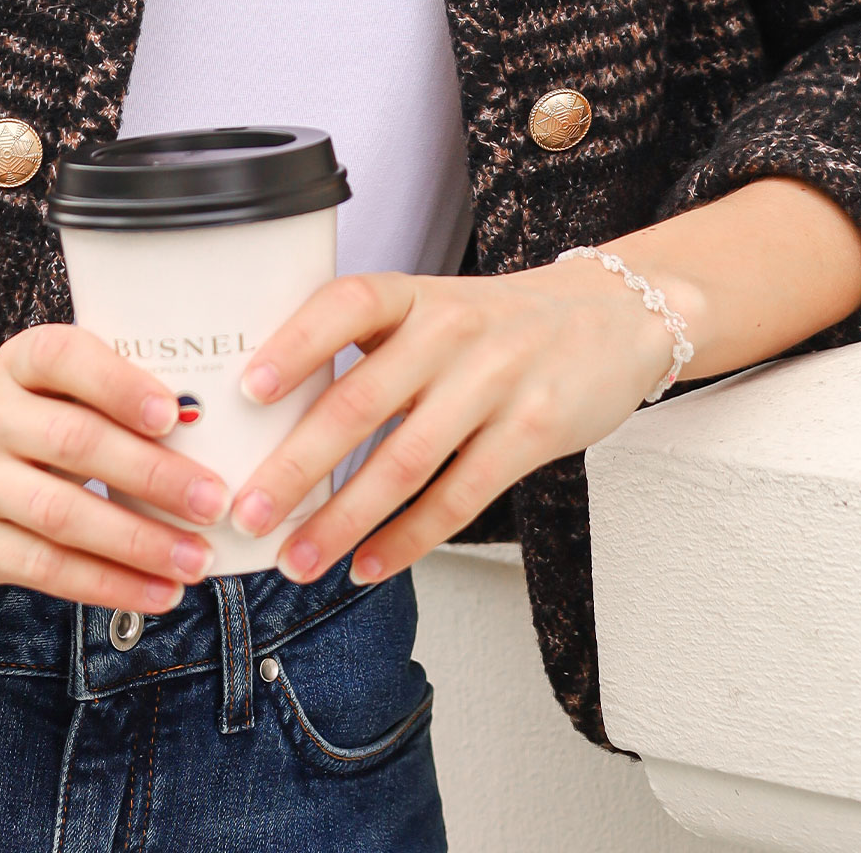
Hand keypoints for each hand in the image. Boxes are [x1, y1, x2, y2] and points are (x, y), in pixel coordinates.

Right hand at [0, 323, 229, 612]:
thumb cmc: (6, 429)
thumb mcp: (36, 394)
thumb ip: (101, 403)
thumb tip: (204, 435)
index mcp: (15, 365)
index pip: (62, 357)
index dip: (118, 382)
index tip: (173, 413)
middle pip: (74, 443)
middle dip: (153, 474)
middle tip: (214, 500)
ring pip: (62, 514)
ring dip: (139, 542)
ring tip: (196, 559)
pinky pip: (46, 568)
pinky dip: (108, 584)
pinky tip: (156, 592)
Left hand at [225, 260, 695, 586]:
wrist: (613, 316)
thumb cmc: (500, 323)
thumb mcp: (434, 309)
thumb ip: (371, 349)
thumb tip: (274, 416)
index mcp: (415, 295)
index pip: (346, 305)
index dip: (295, 344)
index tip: (248, 389)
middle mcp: (451, 332)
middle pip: (359, 403)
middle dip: (295, 467)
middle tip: (247, 512)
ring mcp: (495, 383)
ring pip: (402, 464)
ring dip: (342, 521)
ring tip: (297, 560)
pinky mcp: (532, 432)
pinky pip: (458, 498)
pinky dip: (407, 540)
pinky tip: (368, 565)